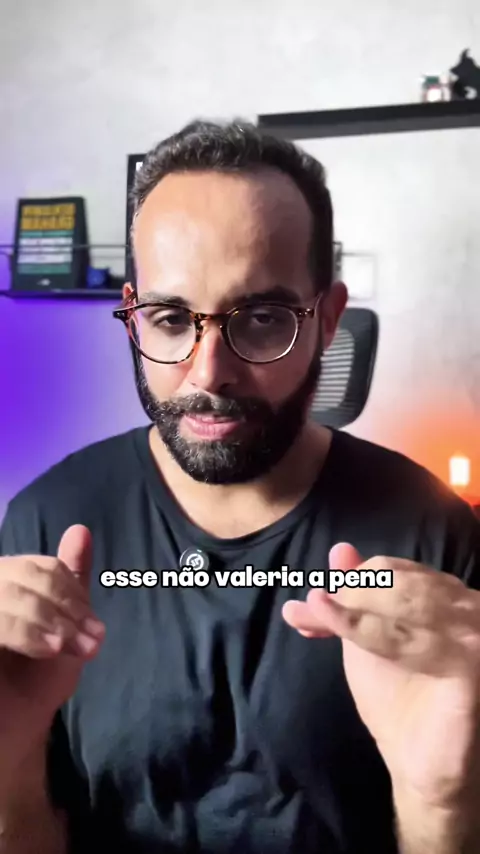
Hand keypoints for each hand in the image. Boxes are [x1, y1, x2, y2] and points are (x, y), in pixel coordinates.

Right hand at [0, 525, 104, 766]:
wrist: (13, 739)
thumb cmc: (36, 682)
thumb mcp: (63, 629)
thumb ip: (70, 584)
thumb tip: (81, 530)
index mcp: (4, 586)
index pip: (35, 567)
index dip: (67, 589)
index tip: (92, 624)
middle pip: (18, 576)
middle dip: (60, 605)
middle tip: (89, 639)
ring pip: (4, 592)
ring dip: (43, 619)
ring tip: (66, 648)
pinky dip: (23, 628)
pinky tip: (47, 648)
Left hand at [283, 543, 479, 809]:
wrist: (420, 765)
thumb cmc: (398, 700)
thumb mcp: (367, 640)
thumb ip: (355, 597)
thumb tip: (339, 550)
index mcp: (444, 594)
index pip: (389, 570)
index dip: (347, 583)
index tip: (311, 606)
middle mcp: (466, 604)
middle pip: (393, 579)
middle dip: (344, 594)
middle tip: (307, 613)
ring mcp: (474, 628)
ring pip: (400, 598)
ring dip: (350, 607)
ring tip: (317, 615)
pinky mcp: (472, 659)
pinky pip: (410, 634)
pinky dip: (364, 626)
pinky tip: (335, 626)